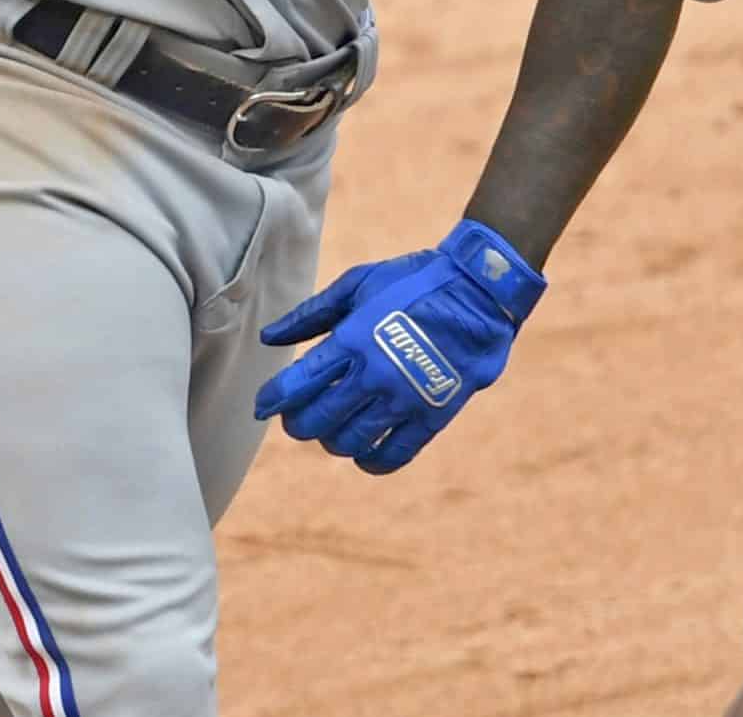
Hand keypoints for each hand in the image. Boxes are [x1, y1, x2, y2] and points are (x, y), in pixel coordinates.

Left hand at [252, 220, 544, 473]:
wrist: (480, 289)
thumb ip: (311, 314)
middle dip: (298, 424)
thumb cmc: (415, 280)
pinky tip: (365, 452)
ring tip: (333, 429)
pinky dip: (371, 461)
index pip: (297, 385)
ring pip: (349, 442)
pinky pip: (393, 455)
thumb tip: (270, 338)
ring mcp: (404, 399)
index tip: (263, 405)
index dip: (272, 400)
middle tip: (298, 418)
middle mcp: (374, 375)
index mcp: (353, 340)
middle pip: (317, 421)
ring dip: (332, 441)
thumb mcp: (359, 283)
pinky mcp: (432, 415)